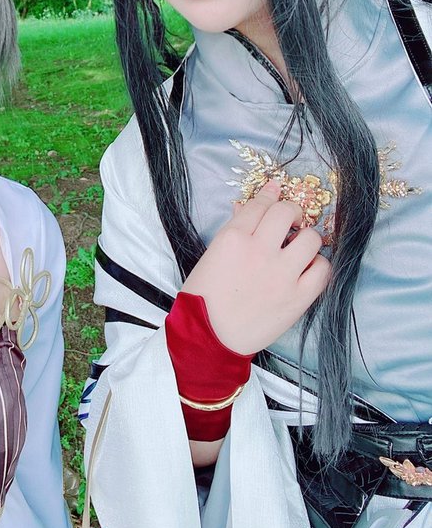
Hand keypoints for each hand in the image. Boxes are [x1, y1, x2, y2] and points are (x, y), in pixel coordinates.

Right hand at [180, 180, 330, 355]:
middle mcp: (259, 251)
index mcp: (232, 239)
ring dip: (306, 239)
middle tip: (289, 222)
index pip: (260, 204)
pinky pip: (323, 269)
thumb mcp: (211, 256)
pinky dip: (318, 265)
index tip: (276, 190)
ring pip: (311, 238)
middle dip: (291, 212)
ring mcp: (282, 275)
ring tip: (298, 250)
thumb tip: (250, 209)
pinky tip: (306, 270)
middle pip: (287, 213)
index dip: (270, 194)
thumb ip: (234, 231)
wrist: (209, 338)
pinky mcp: (298, 298)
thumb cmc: (203, 298)